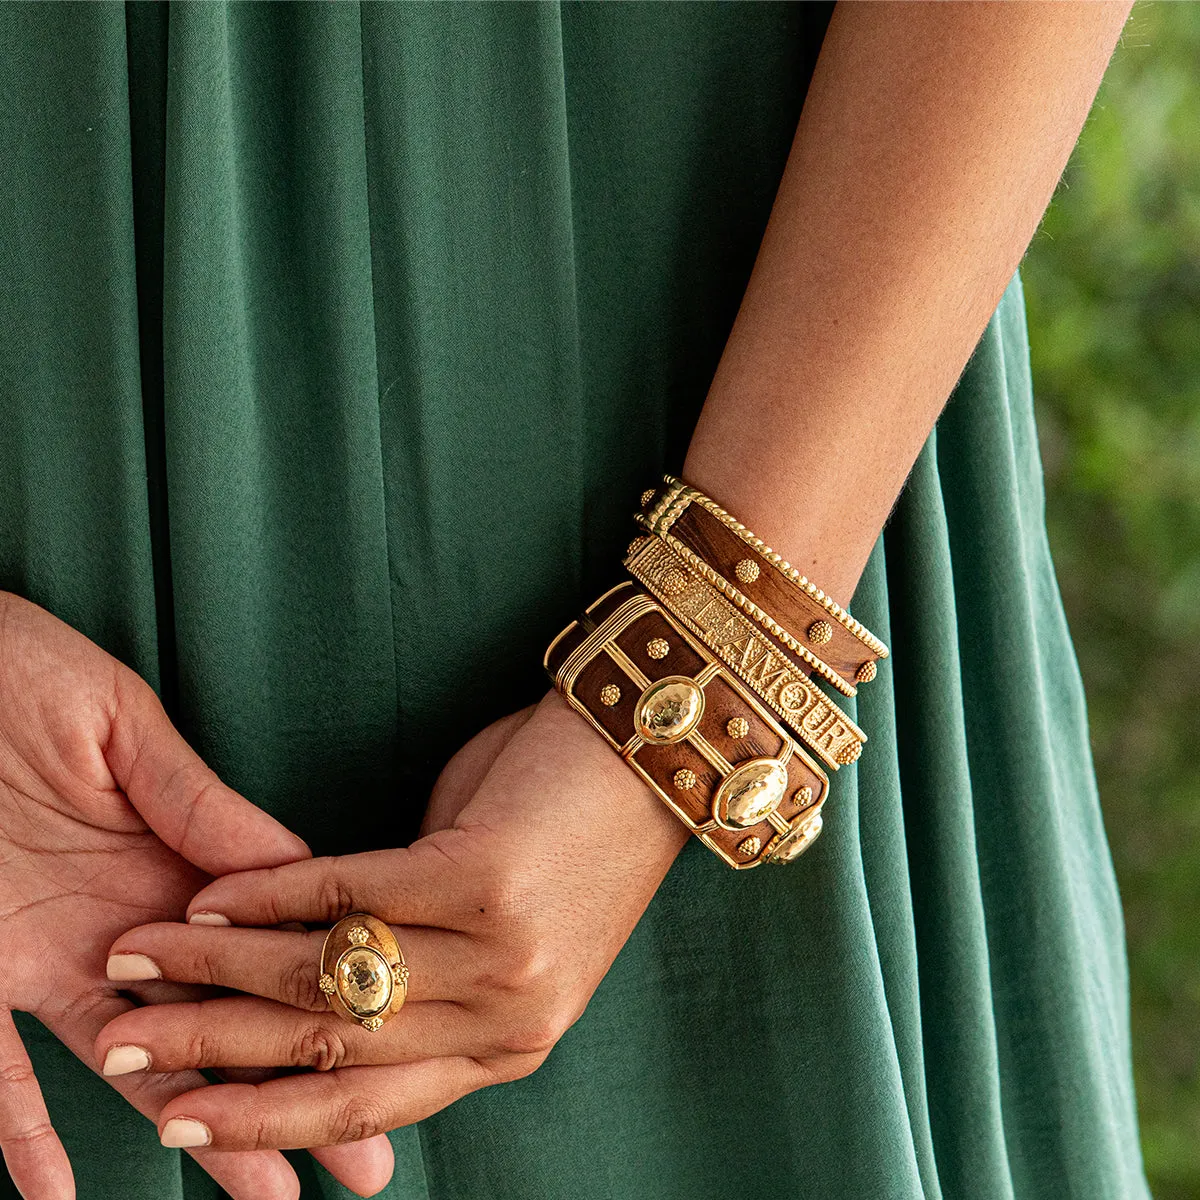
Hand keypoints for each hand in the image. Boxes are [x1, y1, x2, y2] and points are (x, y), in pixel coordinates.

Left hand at [0, 592, 391, 1198]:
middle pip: (224, 1022)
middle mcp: (121, 922)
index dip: (333, 994)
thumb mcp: (119, 723)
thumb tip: (296, 866)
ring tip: (268, 1194)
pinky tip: (62, 1198)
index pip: (266, 937)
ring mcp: (44, 958)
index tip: (398, 1044)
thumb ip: (196, 798)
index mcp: (169, 854)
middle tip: (363, 1165)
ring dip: (202, 1130)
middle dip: (294, 1091)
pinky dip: (21, 1137)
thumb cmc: (13, 676)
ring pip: (135, 1065)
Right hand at [91, 688, 690, 1148]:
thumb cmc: (566, 835)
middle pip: (329, 1050)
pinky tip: (211, 893)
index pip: (365, 1104)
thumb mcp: (499, 936)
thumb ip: (422, 977)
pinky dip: (270, 893)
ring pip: (326, 976)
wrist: (650, 756)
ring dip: (216, 968)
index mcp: (509, 1044)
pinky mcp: (485, 876)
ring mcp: (499, 951)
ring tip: (141, 955)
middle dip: (211, 1052)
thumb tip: (316, 989)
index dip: (261, 1120)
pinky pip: (349, 890)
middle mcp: (508, 1016)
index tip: (175, 1124)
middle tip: (124, 1046)